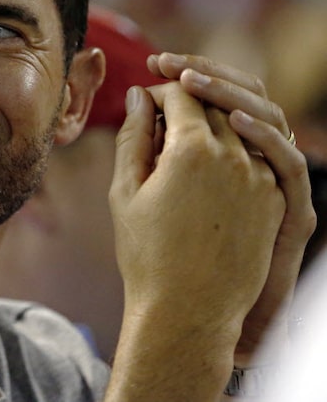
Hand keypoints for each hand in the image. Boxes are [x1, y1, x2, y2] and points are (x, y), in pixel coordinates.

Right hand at [146, 53, 315, 361]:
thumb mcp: (125, 191)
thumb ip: (132, 136)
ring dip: (213, 124)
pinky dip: (234, 151)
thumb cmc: (146, 253)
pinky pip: (259, 159)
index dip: (158, 92)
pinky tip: (208, 169)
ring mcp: (262, 180)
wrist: (189, 311)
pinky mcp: (278, 202)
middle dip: (187, 100)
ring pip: (240, 129)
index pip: (180, 94)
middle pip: (214, 104)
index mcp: (191, 150)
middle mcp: (234, 157)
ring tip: (183, 142)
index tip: (142, 104)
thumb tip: (137, 96)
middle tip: (159, 114)